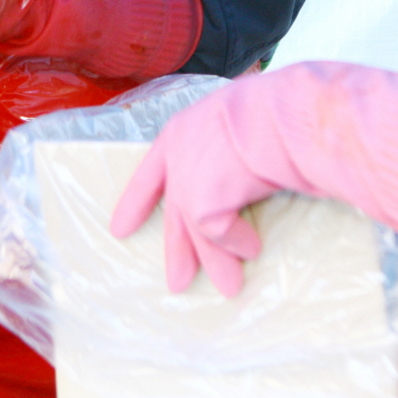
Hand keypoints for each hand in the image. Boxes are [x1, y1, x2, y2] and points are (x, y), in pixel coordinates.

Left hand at [111, 61, 397, 296]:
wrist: (278, 114)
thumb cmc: (268, 109)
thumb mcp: (237, 119)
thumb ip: (228, 145)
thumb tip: (244, 169)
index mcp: (182, 130)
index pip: (150, 171)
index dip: (136, 201)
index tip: (119, 229)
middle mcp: (177, 156)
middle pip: (174, 210)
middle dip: (177, 248)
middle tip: (178, 281)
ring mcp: (185, 181)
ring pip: (197, 231)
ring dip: (215, 262)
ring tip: (229, 288)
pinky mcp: (200, 205)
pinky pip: (220, 235)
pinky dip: (238, 244)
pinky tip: (254, 248)